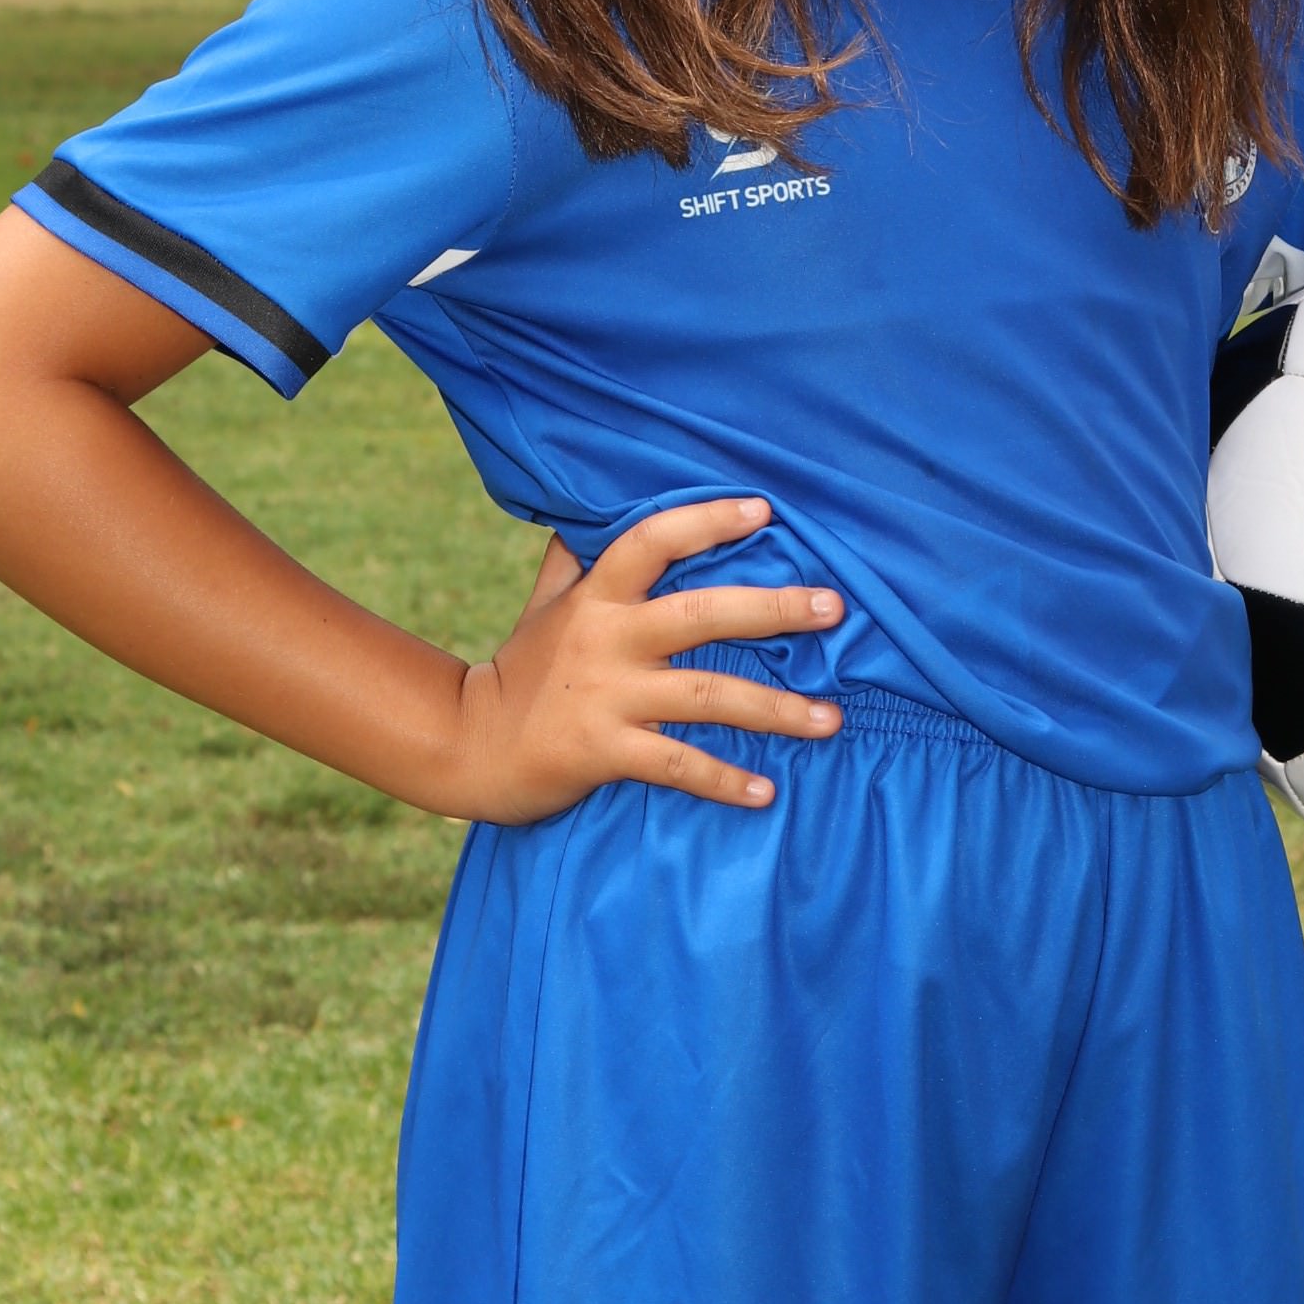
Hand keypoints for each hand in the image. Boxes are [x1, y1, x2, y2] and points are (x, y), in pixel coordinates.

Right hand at [447, 497, 842, 822]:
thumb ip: (574, 561)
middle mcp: (608, 639)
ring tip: (831, 719)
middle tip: (835, 607)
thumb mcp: (545, 605)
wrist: (468, 744)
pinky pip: (678, 766)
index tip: (765, 510)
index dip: (707, 522)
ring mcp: (608, 697)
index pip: (653, 540)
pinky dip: (724, 780)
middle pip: (701, 614)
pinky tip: (767, 792)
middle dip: (773, 609)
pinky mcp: (605, 751)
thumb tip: (591, 514)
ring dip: (775, 710)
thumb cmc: (520, 669)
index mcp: (598, 597)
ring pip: (706, 696)